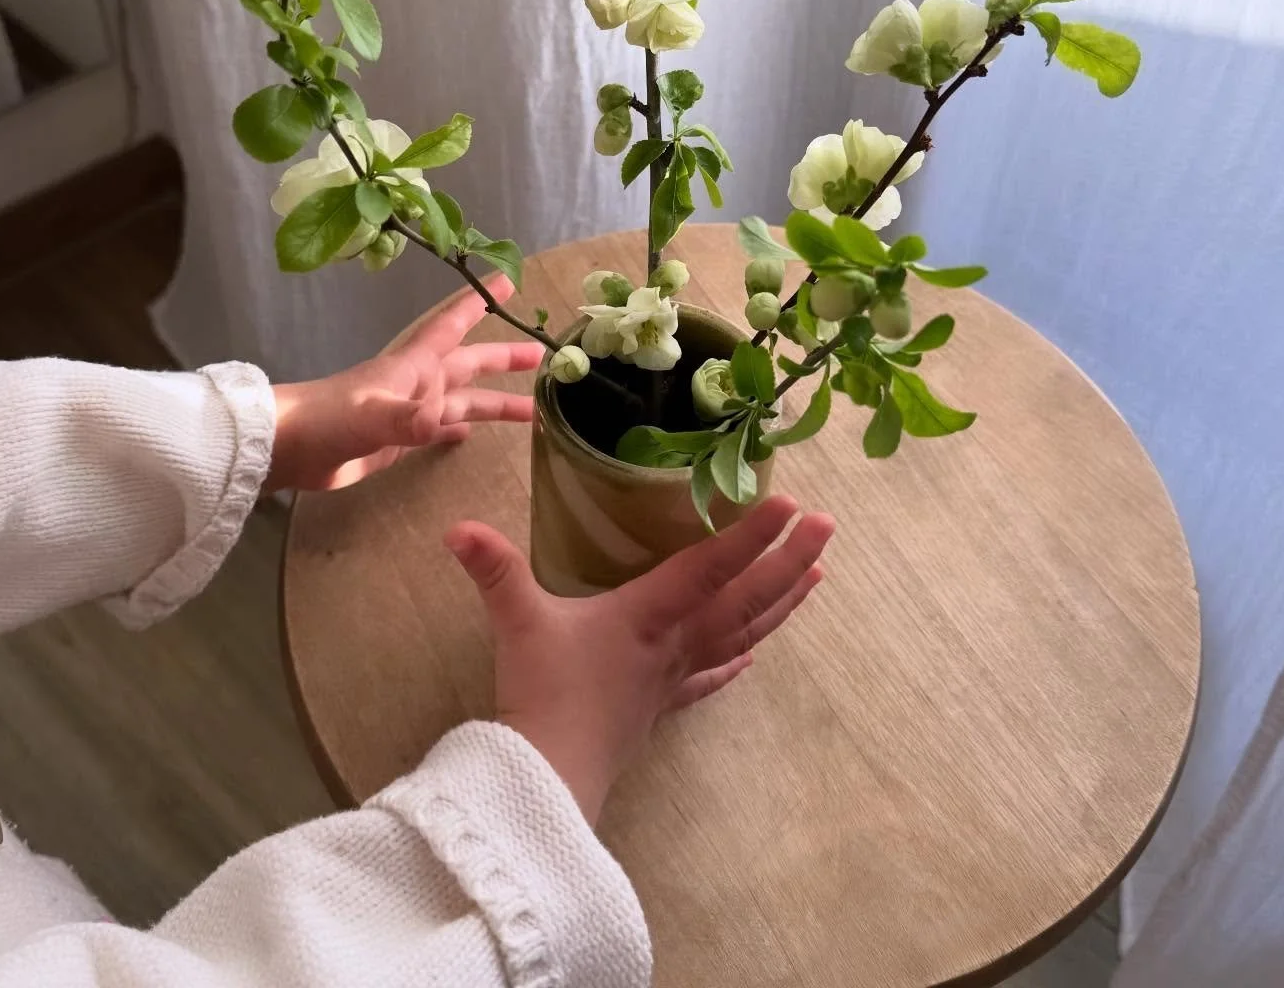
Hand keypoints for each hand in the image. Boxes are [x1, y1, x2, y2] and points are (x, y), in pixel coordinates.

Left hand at [267, 275, 543, 491]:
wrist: (288, 447)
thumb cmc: (328, 420)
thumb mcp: (372, 416)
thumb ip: (409, 417)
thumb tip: (444, 421)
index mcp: (415, 366)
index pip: (453, 325)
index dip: (479, 302)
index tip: (508, 281)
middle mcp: (418, 383)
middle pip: (469, 364)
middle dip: (503, 358)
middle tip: (542, 356)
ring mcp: (409, 411)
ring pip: (462, 401)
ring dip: (495, 403)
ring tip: (533, 411)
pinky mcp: (398, 438)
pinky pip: (439, 428)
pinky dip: (458, 428)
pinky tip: (472, 434)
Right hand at [446, 495, 833, 824]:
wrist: (547, 778)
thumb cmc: (542, 694)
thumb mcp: (517, 621)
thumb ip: (494, 569)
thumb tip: (456, 527)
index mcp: (649, 613)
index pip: (710, 565)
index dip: (750, 534)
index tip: (793, 504)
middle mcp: (674, 641)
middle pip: (744, 598)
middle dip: (787, 561)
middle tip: (828, 527)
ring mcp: (673, 677)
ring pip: (740, 632)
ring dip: (781, 603)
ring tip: (818, 575)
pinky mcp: (660, 706)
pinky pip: (708, 679)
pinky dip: (734, 662)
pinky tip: (754, 656)